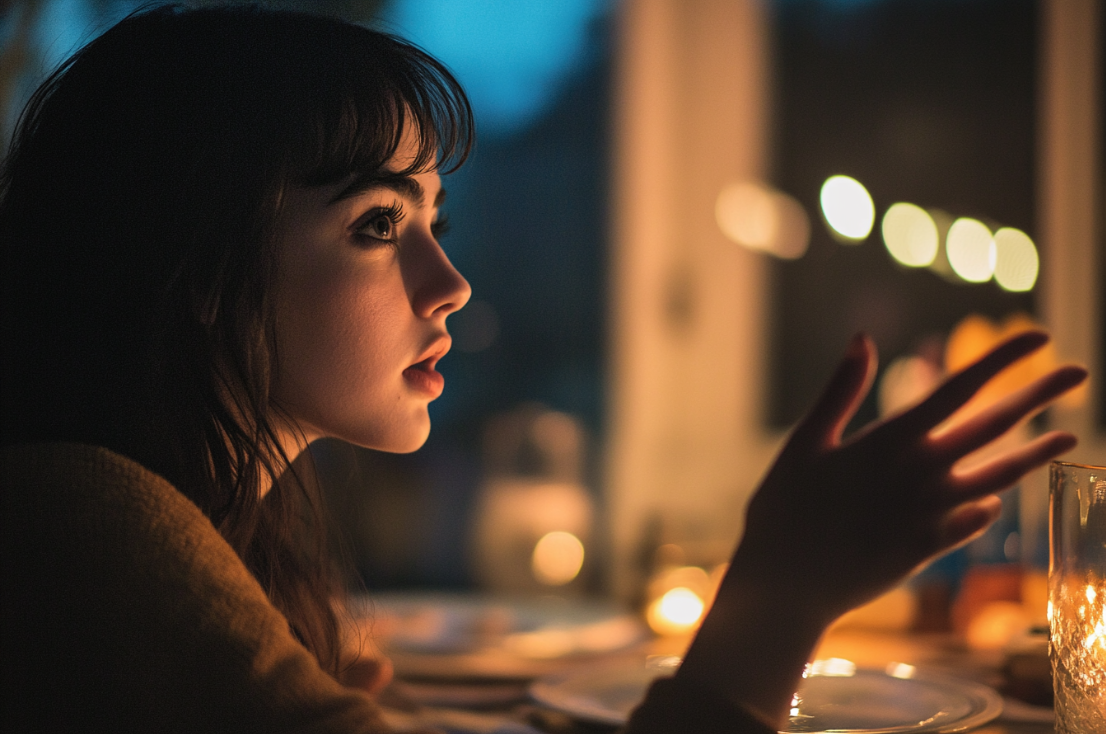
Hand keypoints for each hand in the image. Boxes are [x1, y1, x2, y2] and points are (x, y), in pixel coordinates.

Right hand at [676, 331, 1085, 726]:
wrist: (787, 586)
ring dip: (1037, 454)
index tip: (1039, 336)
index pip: (958, 388)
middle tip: (1079, 372)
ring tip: (1070, 437)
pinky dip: (988, 506)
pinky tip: (994, 501)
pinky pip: (973, 521)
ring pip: (1001, 477)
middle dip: (1038, 394)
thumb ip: (840, 390)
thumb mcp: (805, 442)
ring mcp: (931, 514)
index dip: (1001, 359)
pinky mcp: (929, 548)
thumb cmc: (784, 508)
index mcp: (890, 440)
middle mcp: (921, 473)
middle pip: (994, 427)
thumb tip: (862, 337)